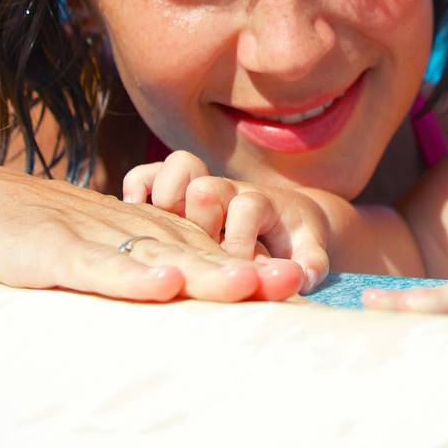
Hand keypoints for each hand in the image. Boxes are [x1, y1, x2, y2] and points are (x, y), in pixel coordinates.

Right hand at [0, 160, 304, 301]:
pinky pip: (98, 267)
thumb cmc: (46, 237)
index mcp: (151, 238)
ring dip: (206, 271)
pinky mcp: (55, 253)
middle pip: (200, 254)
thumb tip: (197, 292)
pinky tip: (165, 284)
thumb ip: (150, 269)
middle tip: (296, 280)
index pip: (211, 255)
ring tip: (251, 283)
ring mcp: (96, 241)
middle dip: (249, 268)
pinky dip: (131, 277)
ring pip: (160, 257)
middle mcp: (135, 235)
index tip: (300, 285)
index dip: (253, 269)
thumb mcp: (107, 257)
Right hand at [123, 150, 332, 291]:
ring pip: (175, 168)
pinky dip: (138, 186)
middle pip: (207, 187)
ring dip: (168, 194)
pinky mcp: (173, 196)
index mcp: (262, 203)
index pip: (247, 207)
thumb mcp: (311, 254)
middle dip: (202, 218)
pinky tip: (136, 210)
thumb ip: (311, 264)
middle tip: (204, 247)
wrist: (288, 221)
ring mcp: (199, 190)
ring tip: (165, 225)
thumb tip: (301, 279)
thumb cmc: (297, 242)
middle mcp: (229, 192)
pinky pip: (147, 174)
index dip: (241, 239)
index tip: (241, 270)